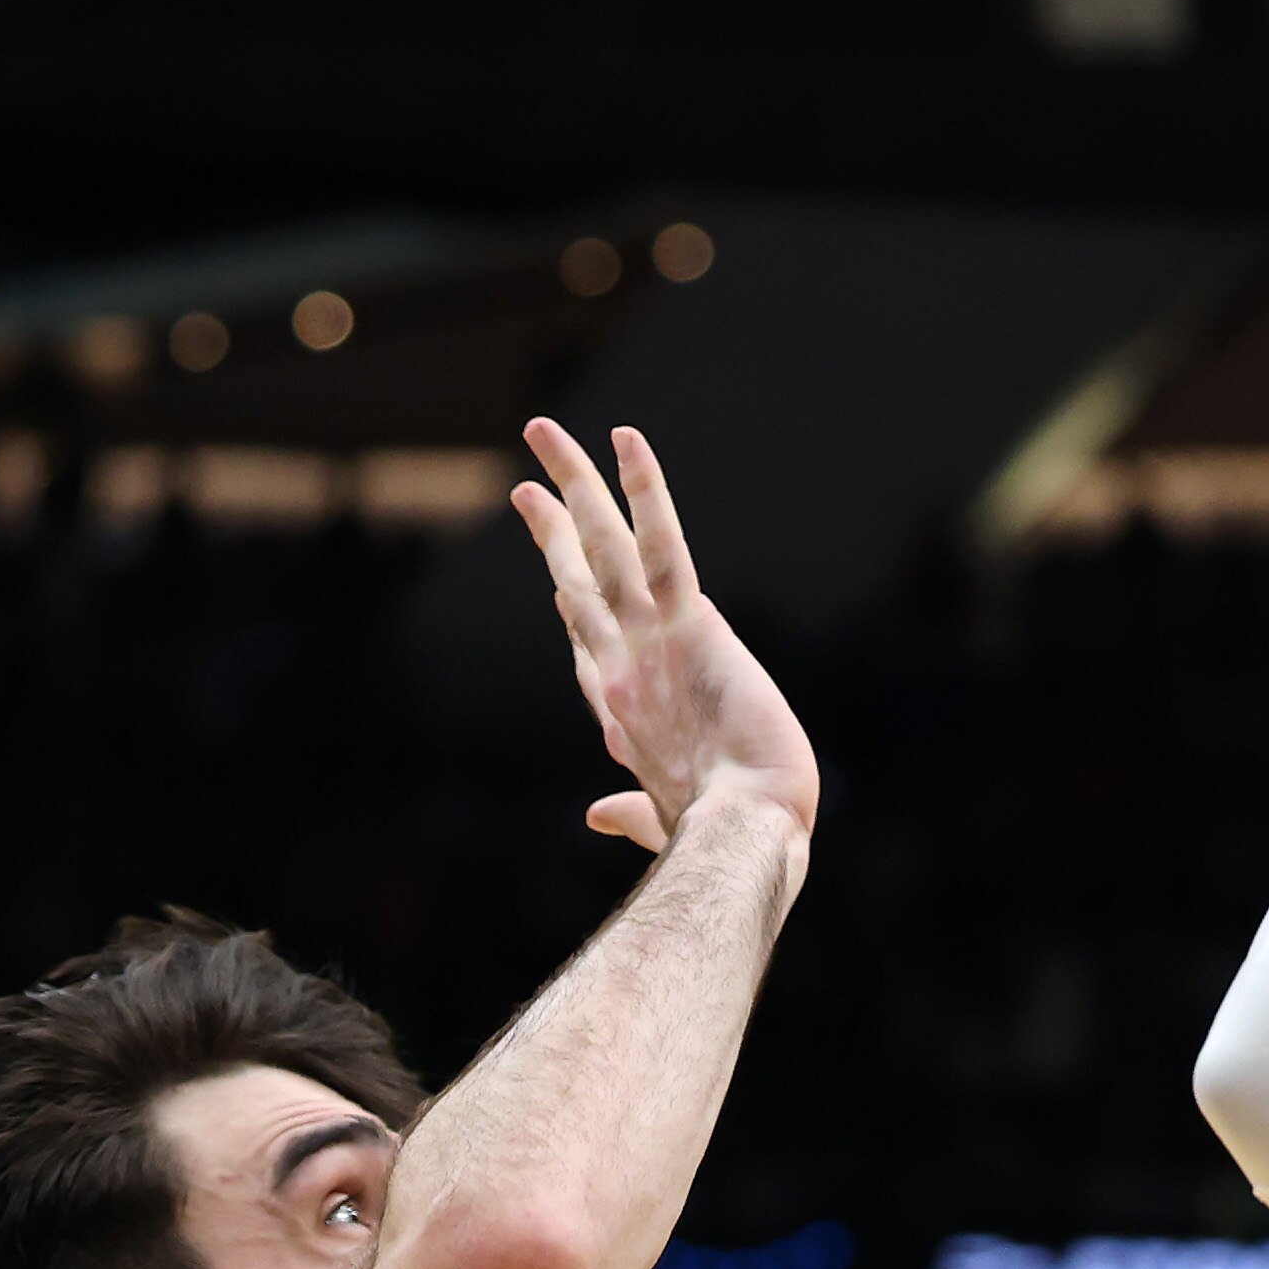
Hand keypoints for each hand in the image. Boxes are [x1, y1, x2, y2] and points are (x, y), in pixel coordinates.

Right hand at [510, 421, 822, 852]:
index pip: (586, 644)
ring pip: (602, 547)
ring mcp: (646, 642)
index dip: (570, 604)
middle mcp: (617, 670)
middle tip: (527, 478)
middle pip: (575, 580)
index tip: (557, 577)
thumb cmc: (716, 838)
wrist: (741, 839)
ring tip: (544, 429)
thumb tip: (601, 817)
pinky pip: (661, 545)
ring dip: (574, 482)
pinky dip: (645, 490)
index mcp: (620, 713)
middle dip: (552, 524)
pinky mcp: (689, 626)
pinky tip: (627, 439)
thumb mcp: (663, 821)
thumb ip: (633, 814)